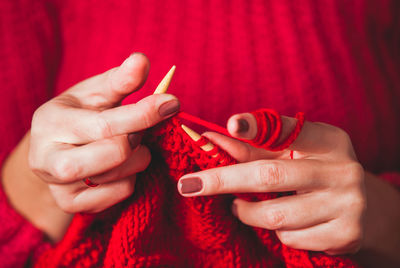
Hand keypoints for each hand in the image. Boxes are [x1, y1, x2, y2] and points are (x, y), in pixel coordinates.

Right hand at [29, 53, 179, 213]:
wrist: (56, 150)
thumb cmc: (81, 115)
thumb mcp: (96, 93)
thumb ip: (120, 80)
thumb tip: (141, 59)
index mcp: (51, 122)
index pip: (105, 124)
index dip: (143, 114)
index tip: (172, 103)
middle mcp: (47, 158)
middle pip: (115, 154)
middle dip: (138, 140)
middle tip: (137, 131)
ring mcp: (58, 187)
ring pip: (122, 176)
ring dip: (137, 159)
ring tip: (127, 145)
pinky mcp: (72, 204)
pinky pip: (121, 193)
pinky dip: (131, 178)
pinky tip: (120, 167)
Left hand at [178, 112, 366, 254]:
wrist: (365, 210)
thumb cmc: (314, 173)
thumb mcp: (292, 155)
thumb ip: (253, 148)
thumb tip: (209, 139)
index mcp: (327, 141)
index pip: (287, 131)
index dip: (257, 127)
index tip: (231, 125)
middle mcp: (342, 169)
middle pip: (269, 176)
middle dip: (222, 180)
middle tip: (188, 185)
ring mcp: (347, 203)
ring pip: (275, 215)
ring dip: (248, 213)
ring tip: (242, 206)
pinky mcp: (345, 234)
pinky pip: (291, 238)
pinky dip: (276, 232)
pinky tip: (282, 223)